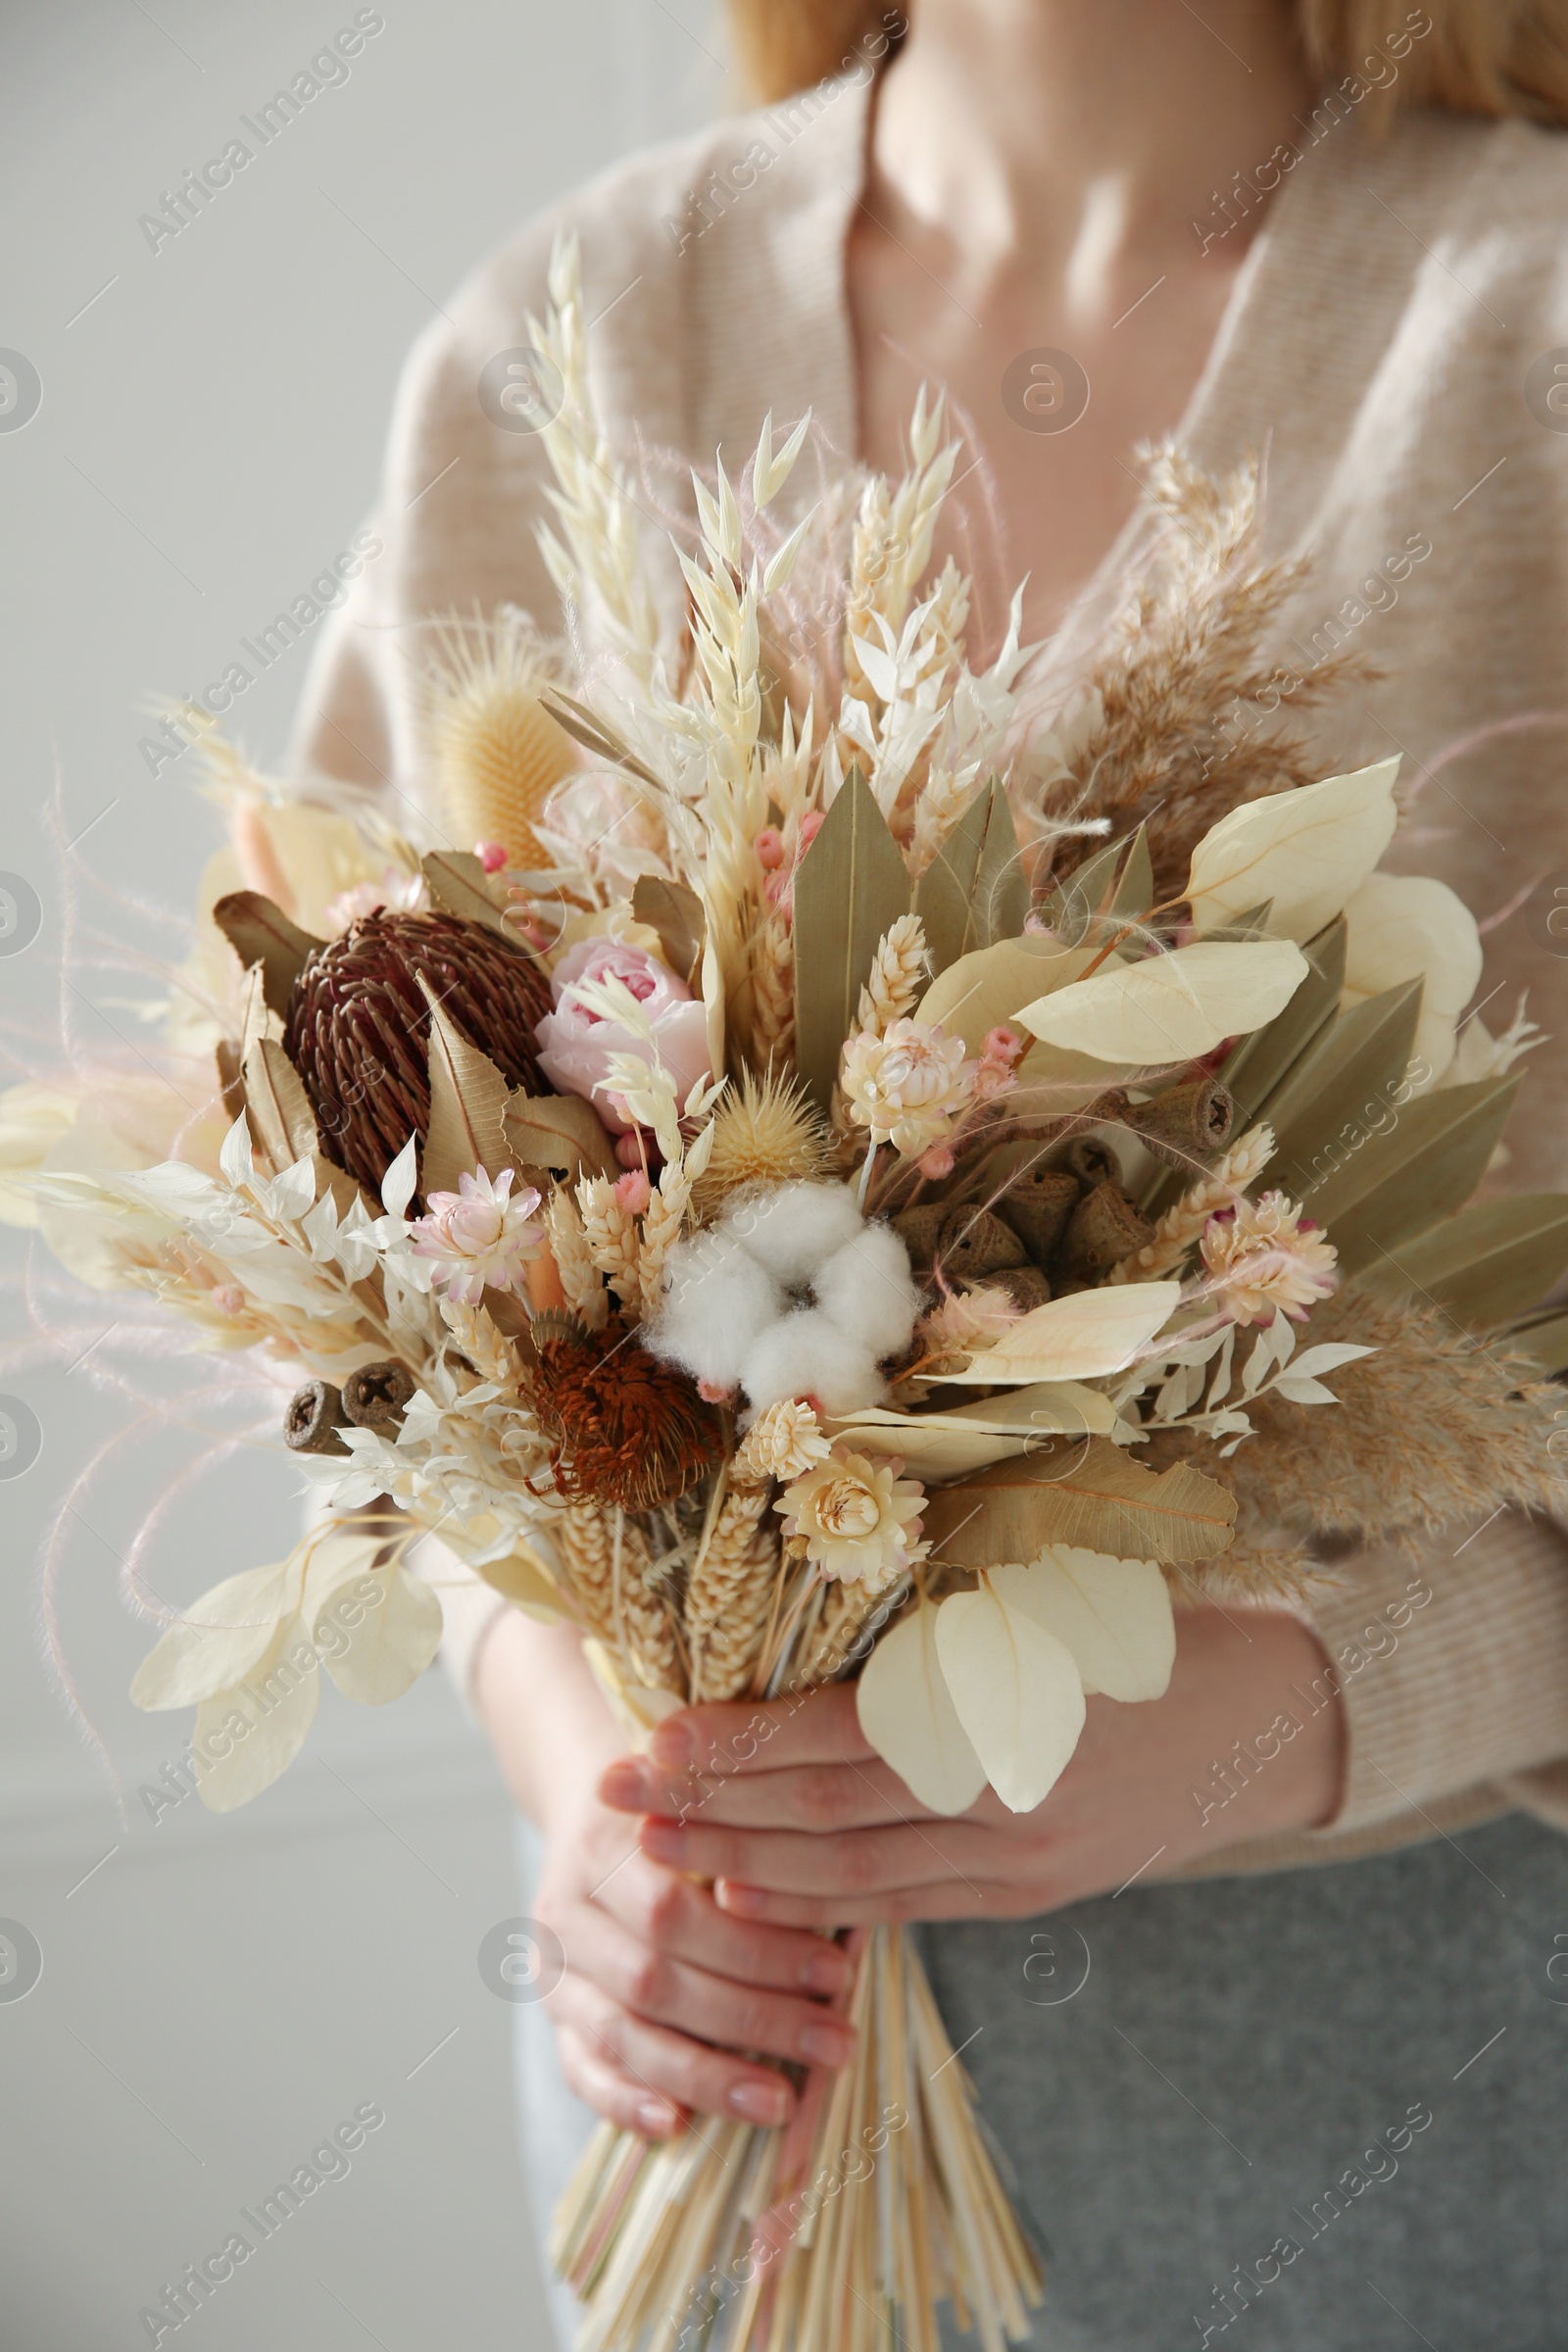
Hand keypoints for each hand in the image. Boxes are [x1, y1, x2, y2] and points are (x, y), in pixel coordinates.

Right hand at [474, 1611, 857, 2140]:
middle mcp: (566, 1908)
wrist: (598, 1799)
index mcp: (603, 1843)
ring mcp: (550, 1967)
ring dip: (705, 2075)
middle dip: (752, 2019)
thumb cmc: (683, 1806)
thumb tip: (853, 1909)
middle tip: (835, 2043)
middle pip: (654, 1979)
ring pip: (620, 2033)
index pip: (675, 1910)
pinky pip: (580, 2068)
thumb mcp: (711, 1799)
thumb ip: (755, 1845)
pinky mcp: (552, 2014)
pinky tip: (679, 2126)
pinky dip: (626, 2100)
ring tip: (781, 2102)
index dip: (758, 1949)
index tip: (840, 1972)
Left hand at [599, 1606, 1343, 1931]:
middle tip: (618, 1799)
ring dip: (747, 1869)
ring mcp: (1018, 1860)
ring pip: (854, 1878)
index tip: (656, 1738)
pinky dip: (824, 1908)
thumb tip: (806, 1603)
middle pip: (825, 1817)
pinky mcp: (1030, 1895)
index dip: (738, 1746)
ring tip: (662, 1855)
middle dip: (712, 1813)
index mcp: (1005, 1708)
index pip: (837, 1739)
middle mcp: (1004, 1798)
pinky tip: (757, 1899)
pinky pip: (906, 1908)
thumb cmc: (1146, 1622)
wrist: (1264, 1717)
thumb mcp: (1046, 1588)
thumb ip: (933, 1614)